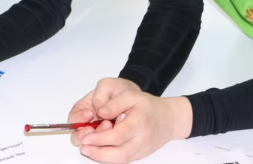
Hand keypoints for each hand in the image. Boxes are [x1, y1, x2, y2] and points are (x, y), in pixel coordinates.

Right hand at [68, 77, 139, 144]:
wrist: (136, 99)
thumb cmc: (118, 91)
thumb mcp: (109, 86)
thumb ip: (101, 94)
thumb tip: (98, 108)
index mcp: (82, 111)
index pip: (73, 121)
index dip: (78, 120)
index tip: (90, 113)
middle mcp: (88, 126)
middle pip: (80, 138)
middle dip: (90, 134)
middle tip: (105, 123)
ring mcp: (100, 135)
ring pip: (93, 145)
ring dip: (101, 138)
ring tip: (111, 125)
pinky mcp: (113, 143)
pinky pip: (108, 148)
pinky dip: (112, 142)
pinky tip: (119, 131)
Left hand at [69, 79, 192, 162]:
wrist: (169, 119)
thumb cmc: (149, 106)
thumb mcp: (131, 95)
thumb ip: (114, 103)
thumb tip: (99, 112)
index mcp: (139, 123)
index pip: (117, 136)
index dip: (99, 139)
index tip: (85, 136)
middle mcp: (142, 140)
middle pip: (119, 154)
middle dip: (98, 153)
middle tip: (83, 146)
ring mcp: (142, 150)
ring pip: (121, 160)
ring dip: (101, 157)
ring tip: (87, 150)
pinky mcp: (140, 155)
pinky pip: (124, 160)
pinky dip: (109, 158)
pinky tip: (97, 151)